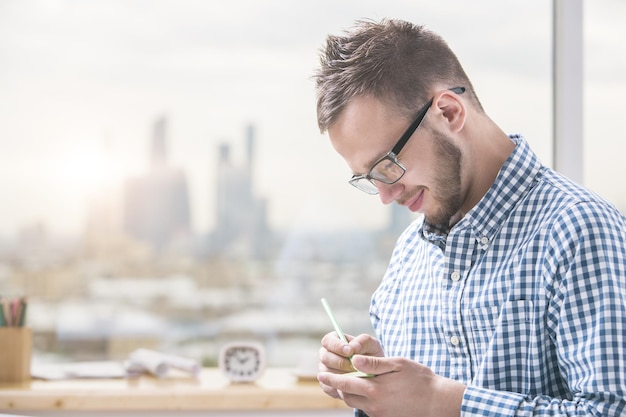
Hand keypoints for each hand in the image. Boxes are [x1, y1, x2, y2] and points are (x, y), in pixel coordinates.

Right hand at [318, 332, 383, 397]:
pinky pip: (329, 387)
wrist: (375, 374)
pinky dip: (341, 388)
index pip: (328, 341)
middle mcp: (326, 354)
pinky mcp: (327, 385)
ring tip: (357, 377)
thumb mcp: (372, 345)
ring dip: (342, 376)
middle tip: (355, 367)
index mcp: (334, 340)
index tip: (350, 352)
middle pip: (325, 358)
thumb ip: (363, 342)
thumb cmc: (372, 355)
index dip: (337, 346)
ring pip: (326, 373)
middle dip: (341, 363)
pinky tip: (354, 386)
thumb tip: (352, 347)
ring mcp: (324, 370)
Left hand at [318, 355, 465, 416]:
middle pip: (346, 395)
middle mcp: (374, 404)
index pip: (345, 384)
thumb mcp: (398, 364)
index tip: (321, 374)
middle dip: (336, 386)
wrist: (438, 402)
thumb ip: (375, 362)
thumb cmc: (420, 379)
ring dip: (347, 393)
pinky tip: (363, 390)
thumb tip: (354, 358)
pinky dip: (360, 399)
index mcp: (375, 389)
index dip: (331, 379)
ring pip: (355, 403)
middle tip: (326, 377)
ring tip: (342, 383)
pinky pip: (366, 408)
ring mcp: (379, 413)